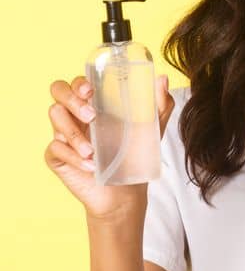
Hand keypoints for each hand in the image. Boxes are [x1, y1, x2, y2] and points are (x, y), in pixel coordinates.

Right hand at [44, 74, 174, 220]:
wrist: (126, 191)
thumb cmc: (135, 155)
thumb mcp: (151, 128)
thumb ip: (159, 104)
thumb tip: (162, 79)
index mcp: (95, 104)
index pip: (77, 83)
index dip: (79, 82)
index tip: (91, 90)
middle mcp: (76, 115)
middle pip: (58, 91)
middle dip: (71, 100)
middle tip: (91, 116)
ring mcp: (64, 134)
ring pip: (54, 116)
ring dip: (73, 133)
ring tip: (92, 151)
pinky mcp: (57, 156)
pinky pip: (55, 148)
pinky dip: (73, 157)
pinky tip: (91, 166)